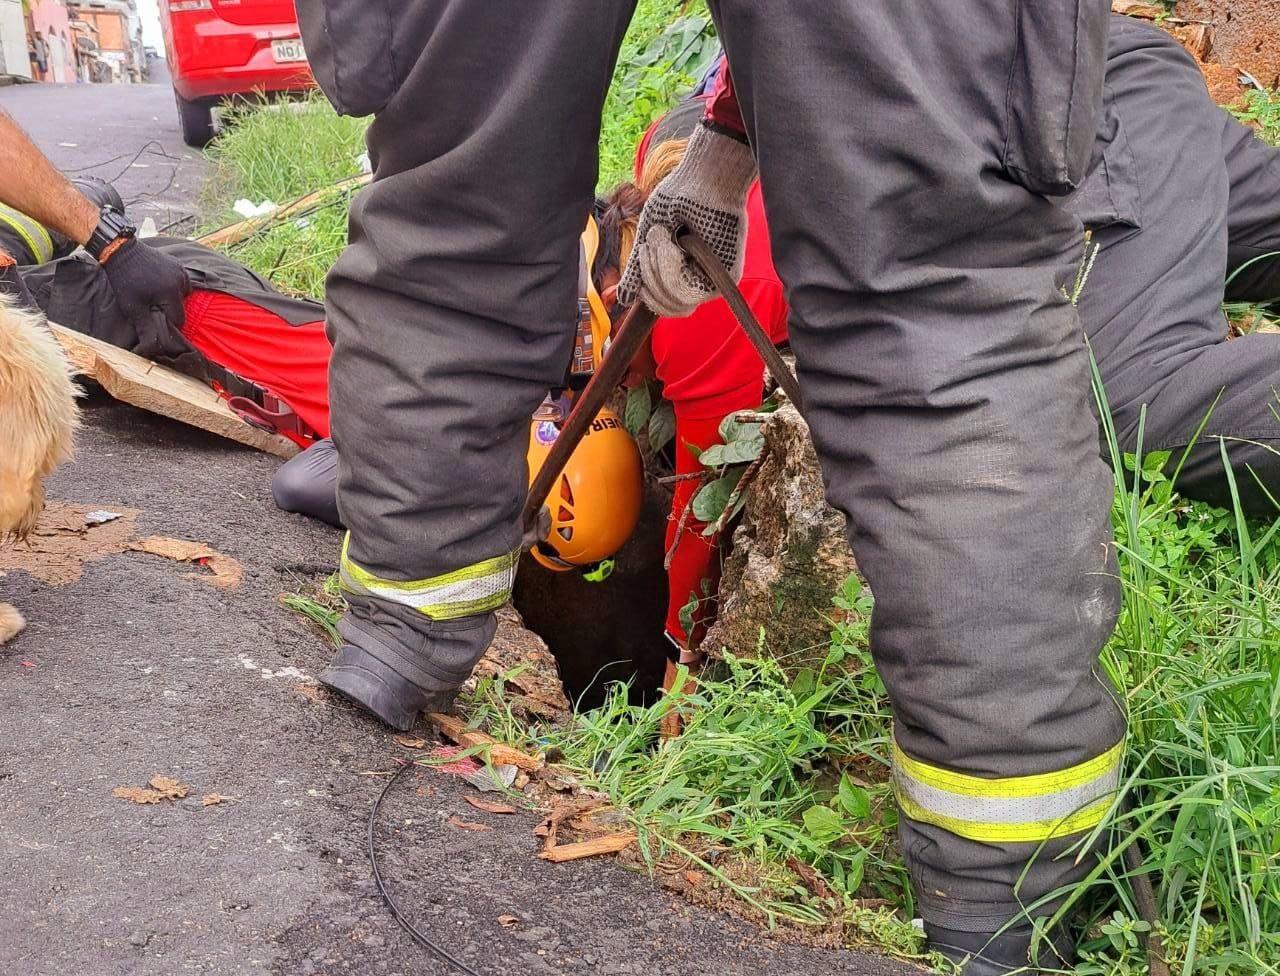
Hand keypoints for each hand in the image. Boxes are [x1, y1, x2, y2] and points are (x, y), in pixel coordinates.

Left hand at [100, 237, 190, 332]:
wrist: (120, 251)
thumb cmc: (124, 280)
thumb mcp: (132, 308)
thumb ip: (146, 328)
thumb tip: (152, 348)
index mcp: (171, 292)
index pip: (178, 319)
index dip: (166, 323)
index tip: (153, 319)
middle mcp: (181, 281)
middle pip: (181, 307)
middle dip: (169, 310)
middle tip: (151, 306)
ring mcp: (181, 271)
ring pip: (182, 295)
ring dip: (171, 299)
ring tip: (153, 294)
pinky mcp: (178, 265)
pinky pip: (180, 283)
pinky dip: (172, 287)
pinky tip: (158, 284)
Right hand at [618, 122, 756, 317]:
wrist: (701, 179)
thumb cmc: (677, 200)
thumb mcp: (649, 237)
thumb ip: (638, 268)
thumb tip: (623, 298)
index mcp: (682, 273)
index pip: (664, 304)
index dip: (646, 290)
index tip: (642, 254)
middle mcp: (700, 280)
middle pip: (668, 307)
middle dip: (650, 277)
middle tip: (652, 243)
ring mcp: (714, 279)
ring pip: (677, 301)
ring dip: (659, 269)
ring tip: (664, 237)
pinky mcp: (726, 276)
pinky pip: (690, 292)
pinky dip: (672, 269)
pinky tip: (676, 244)